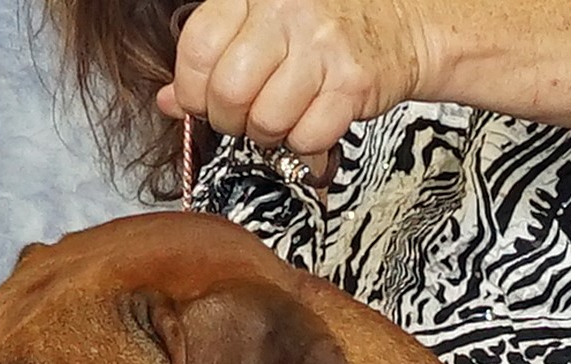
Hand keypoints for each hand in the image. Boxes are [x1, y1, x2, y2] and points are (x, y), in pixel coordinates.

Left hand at [160, 0, 427, 163]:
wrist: (400, 27)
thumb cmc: (323, 27)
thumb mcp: (260, 25)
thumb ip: (213, 55)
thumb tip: (170, 100)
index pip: (199, 47)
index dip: (191, 88)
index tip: (200, 101)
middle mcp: (287, 11)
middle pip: (229, 91)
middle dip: (229, 119)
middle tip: (242, 117)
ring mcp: (322, 47)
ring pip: (267, 120)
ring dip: (268, 134)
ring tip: (280, 119)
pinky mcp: (352, 83)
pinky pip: (307, 136)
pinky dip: (304, 143)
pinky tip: (309, 122)